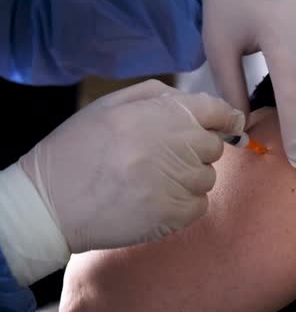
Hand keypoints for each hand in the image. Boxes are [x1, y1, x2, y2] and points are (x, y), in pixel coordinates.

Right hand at [19, 80, 244, 252]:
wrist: (50, 204)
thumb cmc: (79, 149)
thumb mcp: (110, 105)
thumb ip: (159, 96)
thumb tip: (204, 102)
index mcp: (158, 114)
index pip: (215, 110)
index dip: (226, 117)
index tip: (229, 123)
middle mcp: (172, 145)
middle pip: (213, 146)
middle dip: (198, 149)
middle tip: (167, 155)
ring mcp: (174, 182)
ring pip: (207, 177)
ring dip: (190, 177)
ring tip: (154, 179)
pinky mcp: (172, 215)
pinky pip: (200, 204)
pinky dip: (185, 203)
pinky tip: (157, 199)